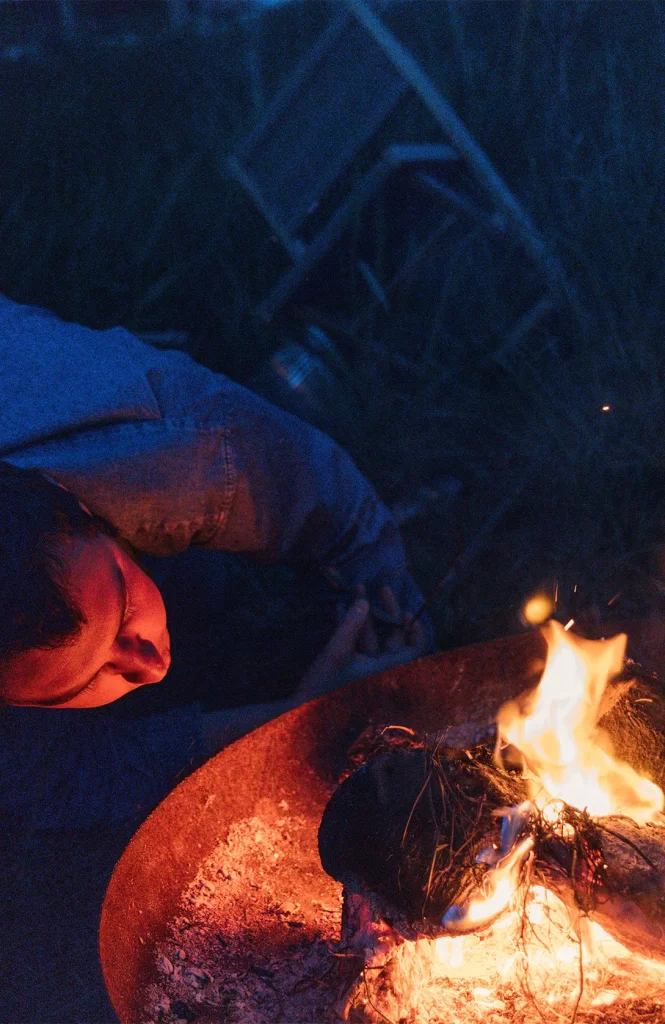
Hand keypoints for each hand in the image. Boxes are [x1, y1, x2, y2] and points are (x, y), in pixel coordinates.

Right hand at [294, 586, 428, 702]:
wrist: (300, 713)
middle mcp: (379, 668)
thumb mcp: (336, 653)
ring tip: (356, 587)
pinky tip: (338, 606)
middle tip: (381, 588)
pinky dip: (348, 625)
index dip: (415, 631)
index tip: (407, 611)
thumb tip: (364, 602)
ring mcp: (363, 667)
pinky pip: (355, 642)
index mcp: (385, 668)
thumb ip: (350, 626)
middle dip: (386, 610)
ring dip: (363, 613)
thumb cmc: (323, 687)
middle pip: (392, 636)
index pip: (414, 651)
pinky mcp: (348, 667)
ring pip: (371, 636)